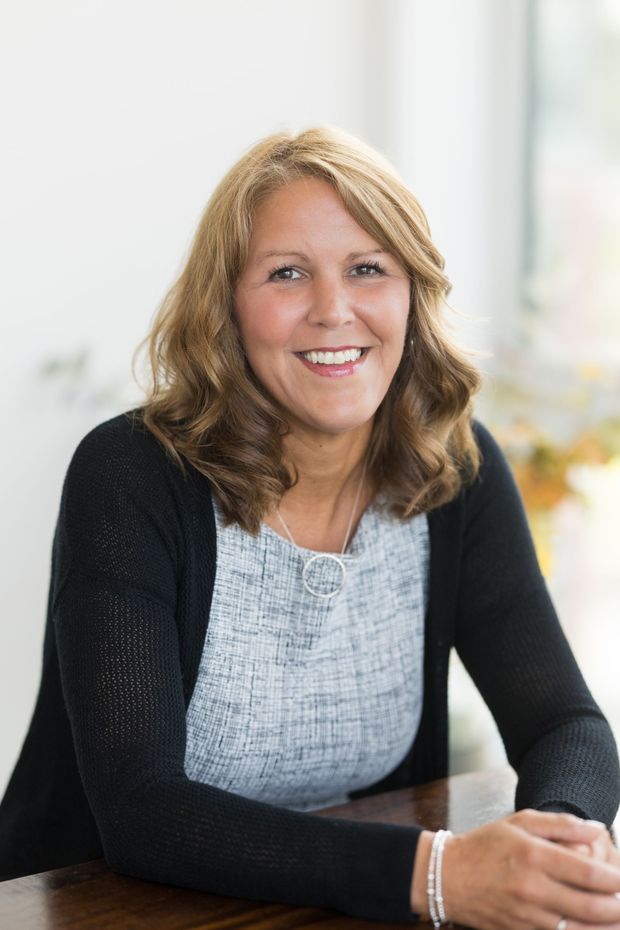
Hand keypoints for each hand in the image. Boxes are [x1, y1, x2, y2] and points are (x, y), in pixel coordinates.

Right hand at [417, 810, 619, 929]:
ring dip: (605, 927)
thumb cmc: (485, 844)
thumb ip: (560, 825)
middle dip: (618, 908)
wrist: (447, 877)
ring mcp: (527, 917)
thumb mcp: (519, 822)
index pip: (588, 873)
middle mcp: (532, 889)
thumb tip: (596, 830)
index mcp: (533, 856)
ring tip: (618, 920)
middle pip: (590, 907)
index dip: (616, 880)